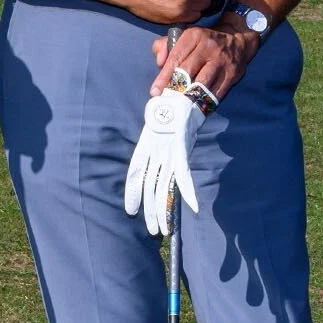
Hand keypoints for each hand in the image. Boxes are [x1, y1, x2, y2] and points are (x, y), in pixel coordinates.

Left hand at [122, 90, 204, 235]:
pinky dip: (189, 190)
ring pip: (164, 186)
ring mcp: (168, 150)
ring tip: (165, 229)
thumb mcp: (158, 127)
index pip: (135, 172)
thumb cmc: (171, 108)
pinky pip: (184, 174)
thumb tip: (155, 154)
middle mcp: (155, 150)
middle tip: (153, 230)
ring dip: (165, 210)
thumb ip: (156, 142)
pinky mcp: (182, 148)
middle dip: (151, 210)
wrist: (183, 91)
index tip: (130, 210)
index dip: (132, 192)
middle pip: (150, 186)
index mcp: (146, 144)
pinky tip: (192, 207)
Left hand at [150, 23, 258, 99]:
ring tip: (179, 107)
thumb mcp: (183, 36)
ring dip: (190, 97)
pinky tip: (196, 108)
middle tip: (165, 101)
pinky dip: (205, 102)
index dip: (164, 76)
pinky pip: (217, 92)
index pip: (175, 58)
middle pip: (188, 71)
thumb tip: (159, 62)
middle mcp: (208, 47)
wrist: (235, 39)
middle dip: (175, 88)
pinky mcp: (232, 74)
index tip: (155, 91)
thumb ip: (165, 46)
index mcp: (193, 36)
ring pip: (203, 84)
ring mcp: (221, 61)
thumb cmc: (202, 42)